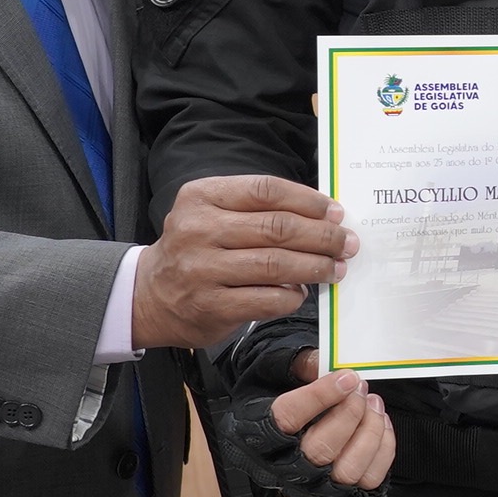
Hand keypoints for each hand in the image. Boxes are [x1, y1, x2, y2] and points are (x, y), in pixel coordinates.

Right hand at [133, 175, 356, 347]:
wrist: (150, 295)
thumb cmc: (198, 248)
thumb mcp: (213, 213)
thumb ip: (259, 209)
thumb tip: (324, 215)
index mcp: (202, 196)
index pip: (266, 190)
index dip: (309, 201)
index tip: (336, 212)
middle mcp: (198, 229)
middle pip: (277, 228)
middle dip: (322, 236)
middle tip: (347, 243)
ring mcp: (202, 269)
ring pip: (276, 265)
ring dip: (315, 267)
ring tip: (336, 268)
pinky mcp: (210, 306)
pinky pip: (267, 300)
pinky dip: (292, 296)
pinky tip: (300, 293)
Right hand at [267, 348, 395, 490]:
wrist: (283, 424)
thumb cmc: (278, 397)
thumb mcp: (276, 371)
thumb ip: (301, 364)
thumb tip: (331, 366)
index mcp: (257, 434)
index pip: (286, 419)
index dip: (320, 396)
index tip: (347, 377)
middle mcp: (284, 468)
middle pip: (319, 450)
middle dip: (349, 413)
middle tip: (360, 388)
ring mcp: (315, 485)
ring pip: (347, 470)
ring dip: (369, 432)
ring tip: (373, 403)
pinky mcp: (343, 493)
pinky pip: (370, 478)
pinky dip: (384, 449)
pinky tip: (381, 422)